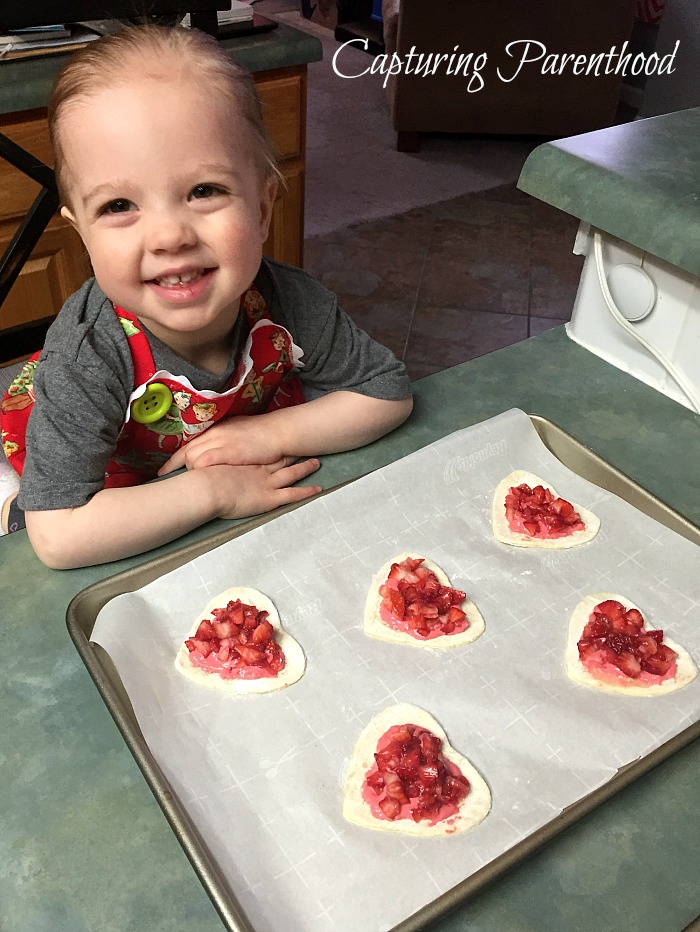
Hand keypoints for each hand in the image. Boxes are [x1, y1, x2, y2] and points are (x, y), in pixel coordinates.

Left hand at [158, 415, 282, 475]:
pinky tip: (198, 480)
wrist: (278, 432)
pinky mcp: (227, 452)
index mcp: (216, 429)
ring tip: (188, 483)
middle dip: (175, 467)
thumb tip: (212, 451)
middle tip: (167, 479)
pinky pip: (202, 462)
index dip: (174, 459)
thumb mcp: (237, 433)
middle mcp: (214, 434)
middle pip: (186, 451)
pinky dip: (197, 471)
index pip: (188, 444)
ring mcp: (219, 442)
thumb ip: (222, 441)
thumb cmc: (262, 435)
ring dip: (189, 471)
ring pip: (191, 457)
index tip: (163, 471)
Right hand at [207, 456, 321, 519]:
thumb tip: (200, 457)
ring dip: (304, 467)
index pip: (262, 451)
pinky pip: (293, 494)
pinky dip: (306, 492)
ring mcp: (266, 482)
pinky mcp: (270, 498)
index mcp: (244, 460)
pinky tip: (319, 489)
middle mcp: (258, 468)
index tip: (280, 439)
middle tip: (305, 445)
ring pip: (291, 473)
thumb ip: (207, 460)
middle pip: (279, 458)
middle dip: (291, 452)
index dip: (272, 446)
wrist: (205, 489)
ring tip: (317, 463)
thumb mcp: (202, 463)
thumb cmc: (200, 478)